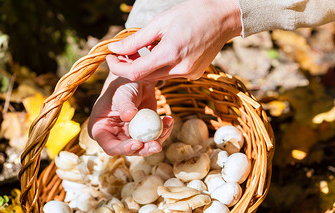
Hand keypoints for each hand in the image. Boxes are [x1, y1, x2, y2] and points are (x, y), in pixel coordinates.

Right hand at [88, 72, 172, 155]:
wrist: (136, 81)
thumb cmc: (123, 85)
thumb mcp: (122, 93)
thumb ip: (125, 105)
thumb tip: (130, 116)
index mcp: (100, 130)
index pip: (110, 146)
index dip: (123, 148)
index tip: (137, 143)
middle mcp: (114, 137)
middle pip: (129, 150)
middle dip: (144, 149)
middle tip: (156, 145)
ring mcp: (129, 136)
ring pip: (144, 147)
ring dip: (157, 141)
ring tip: (166, 127)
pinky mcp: (143, 133)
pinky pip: (154, 138)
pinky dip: (163, 131)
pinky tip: (168, 120)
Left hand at [106, 0, 241, 80]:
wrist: (224, 19)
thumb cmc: (193, 14)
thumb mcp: (160, 22)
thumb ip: (135, 40)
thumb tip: (115, 49)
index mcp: (170, 54)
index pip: (135, 73)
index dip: (118, 67)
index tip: (111, 57)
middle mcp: (180, 69)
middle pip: (144, 77)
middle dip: (129, 66)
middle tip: (122, 52)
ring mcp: (188, 74)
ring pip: (156, 77)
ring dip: (144, 66)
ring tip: (142, 49)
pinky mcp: (194, 75)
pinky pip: (169, 75)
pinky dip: (160, 66)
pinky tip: (161, 52)